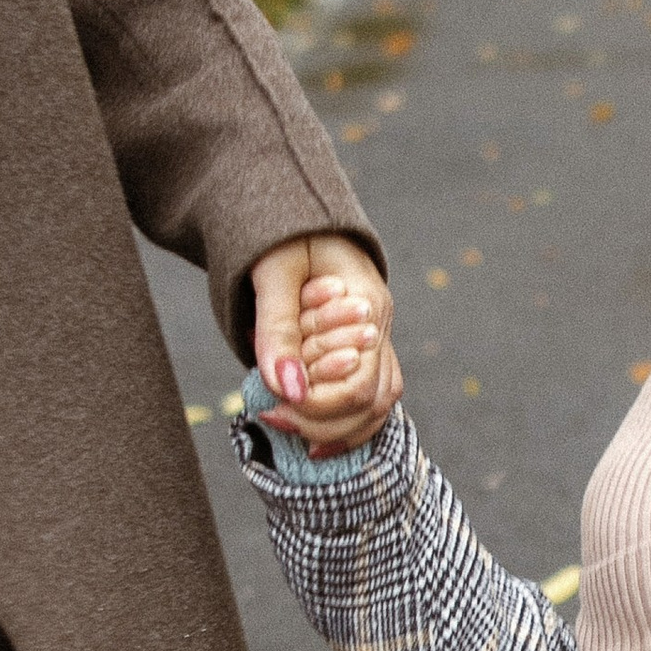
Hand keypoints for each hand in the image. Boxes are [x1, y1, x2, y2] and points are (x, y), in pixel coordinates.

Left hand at [249, 233, 401, 452]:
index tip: (270, 406)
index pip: (358, 383)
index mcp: (368, 305)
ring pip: (380, 404)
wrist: (298, 213)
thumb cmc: (283, 234)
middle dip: (323, 421)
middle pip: (374, 402)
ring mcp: (377, 339)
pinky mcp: (364, 347)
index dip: (316, 405)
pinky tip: (315, 435)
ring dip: (339, 429)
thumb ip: (279, 330)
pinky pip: (371, 395)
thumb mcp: (273, 273)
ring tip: (296, 437)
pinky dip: (347, 420)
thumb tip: (286, 389)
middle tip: (272, 418)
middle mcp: (380, 327)